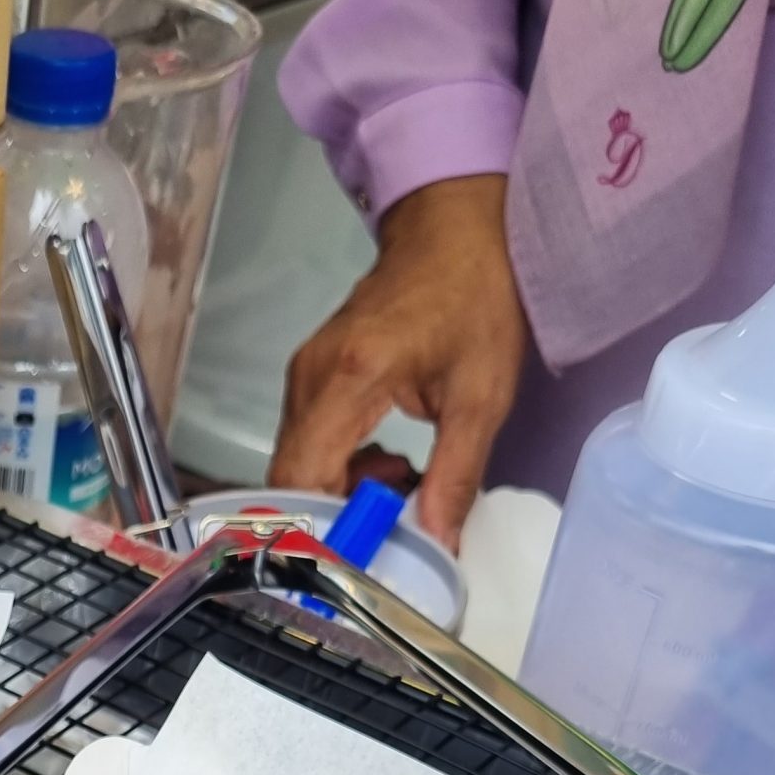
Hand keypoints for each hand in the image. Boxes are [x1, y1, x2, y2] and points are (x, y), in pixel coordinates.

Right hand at [269, 175, 528, 550]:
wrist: (454, 226)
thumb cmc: (475, 296)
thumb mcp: (482, 393)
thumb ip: (456, 473)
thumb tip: (438, 545)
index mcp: (349, 378)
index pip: (304, 477)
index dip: (325, 526)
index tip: (369, 548)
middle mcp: (310, 379)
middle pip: (292, 479)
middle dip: (337, 515)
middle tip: (395, 520)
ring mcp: (304, 376)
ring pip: (298, 465)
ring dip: (342, 492)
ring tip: (402, 482)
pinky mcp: (310, 377)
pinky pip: (309, 443)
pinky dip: (341, 467)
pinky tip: (388, 461)